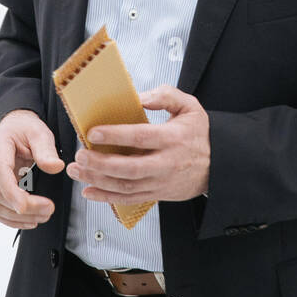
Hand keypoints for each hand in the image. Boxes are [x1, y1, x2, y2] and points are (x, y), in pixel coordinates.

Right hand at [0, 108, 64, 229]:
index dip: (10, 192)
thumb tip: (55, 167)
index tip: (25, 206)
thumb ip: (46, 150)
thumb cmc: (24, 129)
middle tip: (48, 210)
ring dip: (19, 217)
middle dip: (23, 207)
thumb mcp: (39, 133)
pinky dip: (12, 219)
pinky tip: (30, 220)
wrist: (13, 128)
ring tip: (43, 216)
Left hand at [66, 86, 209, 204]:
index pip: (140, 137)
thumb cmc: (200, 135)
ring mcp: (161, 182)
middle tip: (80, 155)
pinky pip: (129, 199)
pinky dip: (107, 198)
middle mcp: (166, 163)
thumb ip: (165, 96)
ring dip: (98, 181)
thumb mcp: (190, 107)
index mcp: (172, 138)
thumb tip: (140, 97)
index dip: (115, 135)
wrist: (218, 164)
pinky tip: (90, 191)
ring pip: (125, 186)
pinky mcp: (158, 194)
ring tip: (77, 171)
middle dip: (100, 163)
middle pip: (129, 168)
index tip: (93, 133)